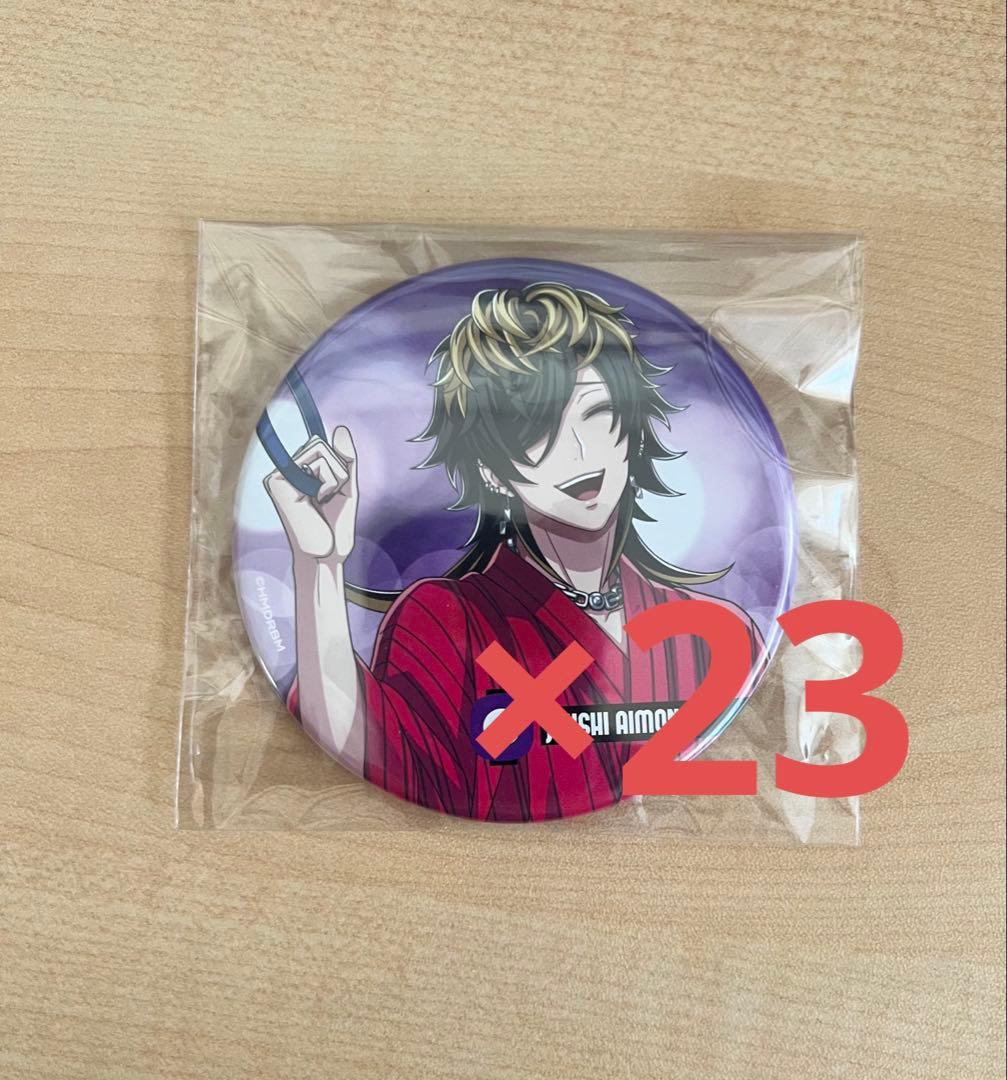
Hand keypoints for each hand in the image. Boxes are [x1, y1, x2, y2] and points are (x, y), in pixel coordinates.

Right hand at [265, 426, 357, 563]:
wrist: (326, 554)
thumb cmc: (335, 526)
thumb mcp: (347, 487)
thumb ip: (345, 459)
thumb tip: (341, 428)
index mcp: (297, 473)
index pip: (322, 447)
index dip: (337, 466)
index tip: (332, 492)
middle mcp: (285, 471)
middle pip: (321, 445)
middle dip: (337, 471)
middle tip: (328, 499)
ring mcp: (279, 475)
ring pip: (321, 449)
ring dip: (335, 477)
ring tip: (323, 500)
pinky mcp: (277, 481)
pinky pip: (317, 460)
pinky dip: (329, 481)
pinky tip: (317, 500)